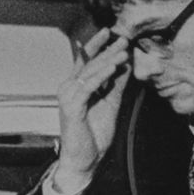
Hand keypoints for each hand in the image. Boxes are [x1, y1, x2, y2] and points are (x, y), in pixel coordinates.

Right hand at [54, 28, 131, 189]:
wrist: (84, 160)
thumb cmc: (94, 135)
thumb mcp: (110, 104)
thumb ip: (115, 86)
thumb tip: (125, 66)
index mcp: (76, 86)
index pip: (86, 60)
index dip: (98, 46)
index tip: (112, 33)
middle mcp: (68, 87)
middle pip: (88, 62)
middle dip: (107, 49)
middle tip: (123, 38)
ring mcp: (68, 95)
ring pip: (89, 72)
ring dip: (107, 60)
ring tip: (123, 51)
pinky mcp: (71, 106)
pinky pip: (88, 86)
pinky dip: (102, 76)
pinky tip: (114, 68)